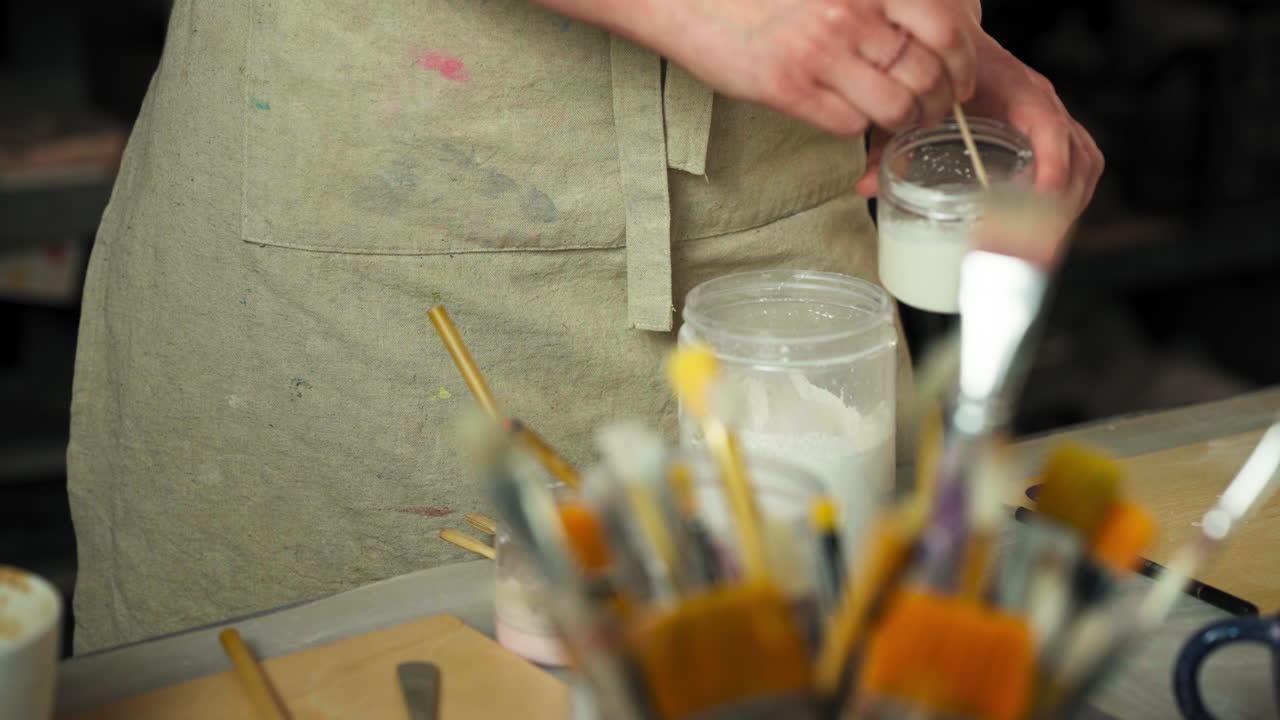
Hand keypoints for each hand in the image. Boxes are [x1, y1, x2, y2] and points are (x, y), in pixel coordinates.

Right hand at [542, 0, 979, 136]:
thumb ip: (879, 1)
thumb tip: (934, 28)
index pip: (947, 26)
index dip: (964, 60)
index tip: (961, 75)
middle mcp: (851, 12)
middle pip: (929, 73)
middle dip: (943, 101)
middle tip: (938, 108)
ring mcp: (820, 53)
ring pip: (898, 107)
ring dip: (907, 122)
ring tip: (900, 120)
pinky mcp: (789, 89)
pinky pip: (850, 124)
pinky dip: (860, 127)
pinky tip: (851, 116)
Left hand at [856, 32, 1103, 222]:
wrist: (958, 48)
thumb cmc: (944, 73)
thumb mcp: (918, 105)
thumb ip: (891, 145)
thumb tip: (866, 184)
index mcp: (1018, 92)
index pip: (1049, 126)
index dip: (1052, 164)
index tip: (1042, 199)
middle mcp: (1044, 106)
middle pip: (1080, 155)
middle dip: (1062, 203)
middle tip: (1035, 242)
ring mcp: (1053, 123)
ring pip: (1085, 164)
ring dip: (1068, 206)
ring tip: (1041, 245)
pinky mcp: (1053, 139)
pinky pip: (1079, 168)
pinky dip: (1068, 200)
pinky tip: (1045, 229)